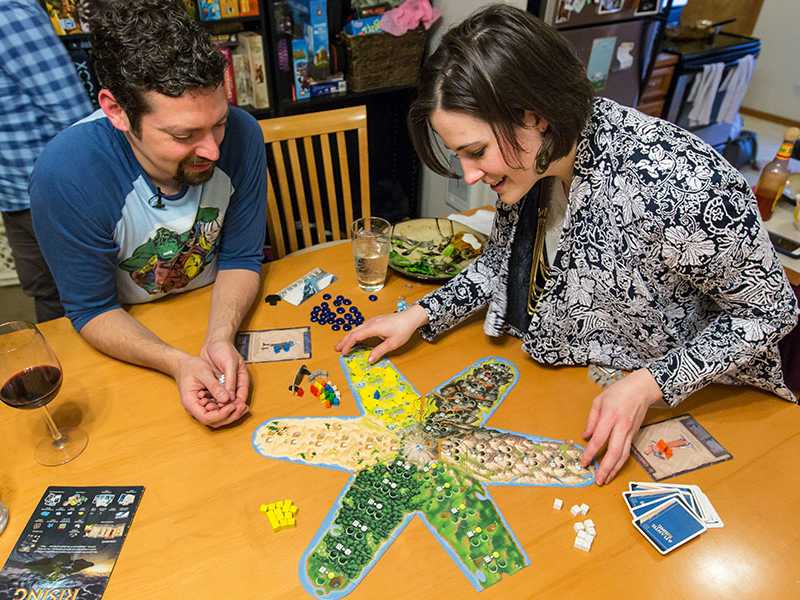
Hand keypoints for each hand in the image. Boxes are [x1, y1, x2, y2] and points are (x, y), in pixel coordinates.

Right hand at [173, 354, 247, 427]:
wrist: (185, 365)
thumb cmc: (191, 367)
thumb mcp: (204, 373)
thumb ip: (214, 387)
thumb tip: (227, 399)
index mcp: (190, 403)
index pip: (206, 418)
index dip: (221, 414)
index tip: (232, 405)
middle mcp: (196, 409)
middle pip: (214, 422)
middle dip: (229, 416)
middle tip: (242, 406)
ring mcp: (202, 408)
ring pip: (218, 419)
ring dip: (231, 414)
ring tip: (243, 405)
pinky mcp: (208, 404)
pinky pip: (219, 411)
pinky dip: (229, 409)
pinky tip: (239, 403)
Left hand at [201, 339, 249, 405]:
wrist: (213, 342)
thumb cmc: (224, 349)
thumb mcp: (229, 364)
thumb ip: (230, 380)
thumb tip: (230, 396)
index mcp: (242, 378)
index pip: (242, 395)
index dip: (237, 404)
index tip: (231, 411)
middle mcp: (234, 382)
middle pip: (233, 400)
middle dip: (226, 407)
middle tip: (218, 412)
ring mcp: (225, 383)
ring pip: (223, 398)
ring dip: (217, 404)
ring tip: (210, 408)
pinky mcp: (216, 383)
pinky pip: (214, 394)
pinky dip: (211, 399)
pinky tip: (205, 402)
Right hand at [335, 304, 428, 362]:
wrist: (411, 317)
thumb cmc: (403, 329)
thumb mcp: (392, 343)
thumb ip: (379, 351)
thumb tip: (369, 360)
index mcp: (373, 328)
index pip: (356, 336)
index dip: (348, 345)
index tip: (343, 353)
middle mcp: (370, 323)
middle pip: (353, 331)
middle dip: (344, 340)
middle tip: (337, 349)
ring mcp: (372, 321)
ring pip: (356, 328)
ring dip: (349, 337)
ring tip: (343, 345)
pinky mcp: (375, 321)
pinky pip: (361, 327)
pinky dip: (355, 334)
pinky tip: (355, 338)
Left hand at [580, 368, 662, 484]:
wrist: (642, 389)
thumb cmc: (619, 392)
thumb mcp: (599, 401)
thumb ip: (591, 420)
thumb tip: (585, 436)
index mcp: (610, 416)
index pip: (599, 439)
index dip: (591, 452)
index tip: (584, 462)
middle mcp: (622, 426)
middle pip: (614, 452)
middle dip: (605, 468)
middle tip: (597, 480)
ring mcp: (630, 432)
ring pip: (623, 455)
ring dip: (614, 470)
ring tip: (605, 480)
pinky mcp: (634, 435)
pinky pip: (627, 452)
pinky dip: (620, 463)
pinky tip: (613, 469)